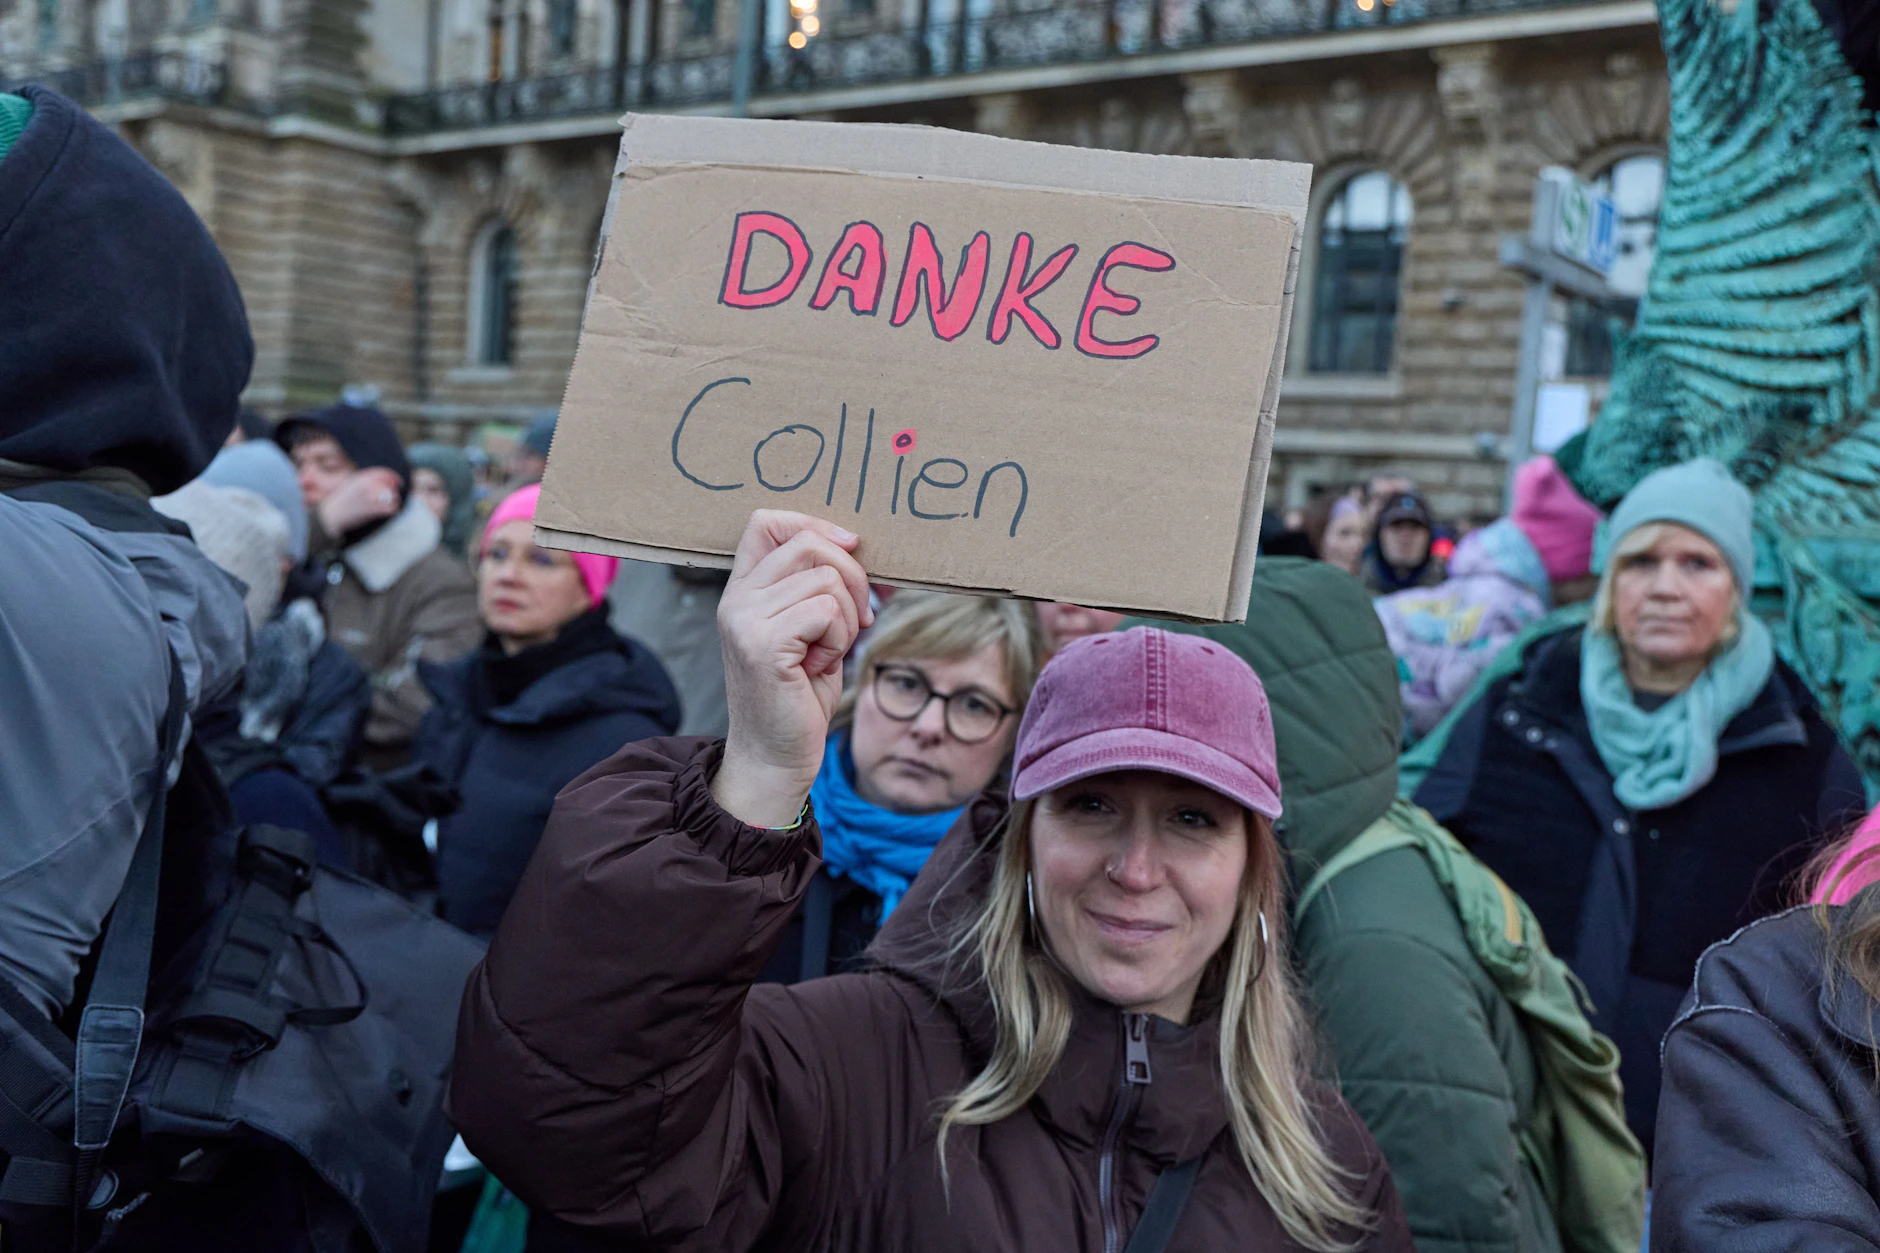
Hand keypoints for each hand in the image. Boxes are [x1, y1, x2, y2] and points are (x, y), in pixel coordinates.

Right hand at [317, 468, 403, 536]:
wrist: (329, 515)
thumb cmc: (340, 502)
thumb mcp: (350, 486)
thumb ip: (364, 482)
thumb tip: (379, 483)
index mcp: (360, 478)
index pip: (382, 473)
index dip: (394, 477)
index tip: (399, 482)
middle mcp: (366, 485)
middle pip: (389, 485)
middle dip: (394, 490)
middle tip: (395, 496)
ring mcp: (369, 497)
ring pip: (392, 497)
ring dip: (394, 501)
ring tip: (393, 505)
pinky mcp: (371, 509)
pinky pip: (390, 508)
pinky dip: (393, 509)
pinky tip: (391, 511)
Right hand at [712, 510, 874, 826]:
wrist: (774, 757)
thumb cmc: (798, 695)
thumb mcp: (811, 629)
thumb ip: (820, 587)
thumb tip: (857, 544)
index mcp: (742, 589)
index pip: (767, 521)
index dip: (815, 525)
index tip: (849, 548)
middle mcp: (736, 598)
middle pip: (809, 544)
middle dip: (852, 576)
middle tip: (858, 618)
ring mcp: (744, 619)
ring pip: (825, 579)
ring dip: (846, 617)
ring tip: (827, 650)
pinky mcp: (763, 643)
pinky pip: (826, 612)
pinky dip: (839, 639)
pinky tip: (819, 666)